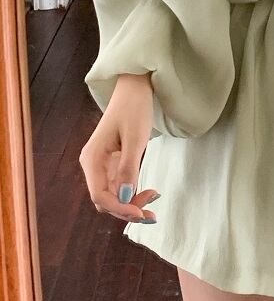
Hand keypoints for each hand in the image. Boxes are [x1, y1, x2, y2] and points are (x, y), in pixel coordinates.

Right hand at [79, 73, 159, 222]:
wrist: (134, 87)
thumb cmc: (134, 108)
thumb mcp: (135, 138)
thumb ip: (129, 167)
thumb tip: (126, 198)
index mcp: (92, 159)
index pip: (100, 196)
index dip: (120, 209)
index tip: (142, 214)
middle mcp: (93, 164)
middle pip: (105, 199)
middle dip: (127, 209)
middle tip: (152, 213)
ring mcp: (102, 163)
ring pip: (113, 194)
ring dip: (131, 202)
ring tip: (153, 200)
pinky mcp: (112, 161)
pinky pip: (119, 184)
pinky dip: (132, 191)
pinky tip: (148, 191)